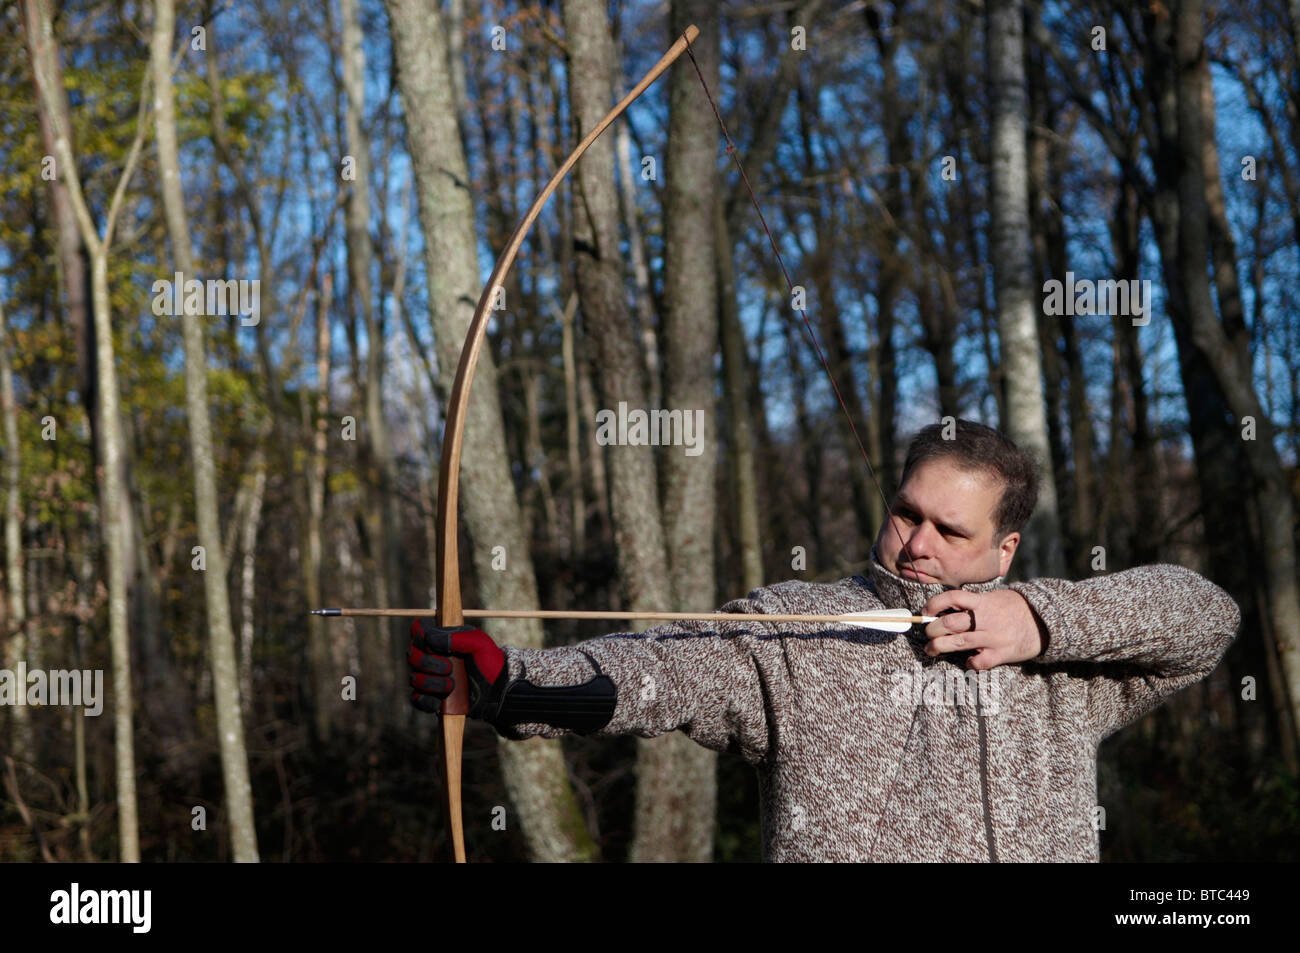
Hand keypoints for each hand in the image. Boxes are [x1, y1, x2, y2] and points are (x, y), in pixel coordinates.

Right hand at [408, 621, 508, 717]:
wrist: (497, 691)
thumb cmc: (490, 662)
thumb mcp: (480, 644)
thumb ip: (458, 637)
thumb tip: (431, 639)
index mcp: (441, 639)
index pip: (418, 629)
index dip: (419, 635)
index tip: (432, 644)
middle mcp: (431, 656)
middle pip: (411, 655)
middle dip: (428, 662)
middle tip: (450, 667)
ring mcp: (429, 677)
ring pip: (414, 678)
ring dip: (432, 683)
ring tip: (452, 685)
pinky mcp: (430, 697)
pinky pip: (416, 699)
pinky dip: (425, 701)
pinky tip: (439, 702)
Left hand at [920, 589, 1046, 670]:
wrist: (1044, 622)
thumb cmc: (1014, 608)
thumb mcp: (993, 597)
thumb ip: (973, 603)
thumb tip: (945, 608)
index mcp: (982, 602)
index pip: (952, 598)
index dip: (934, 604)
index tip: (925, 611)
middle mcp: (985, 619)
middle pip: (949, 623)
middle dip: (932, 630)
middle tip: (928, 634)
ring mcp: (993, 637)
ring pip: (958, 643)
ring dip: (938, 647)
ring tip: (931, 650)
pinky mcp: (1001, 653)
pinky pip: (979, 662)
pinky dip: (969, 663)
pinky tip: (967, 661)